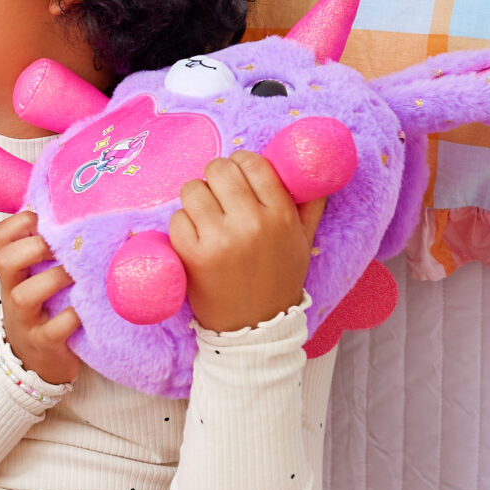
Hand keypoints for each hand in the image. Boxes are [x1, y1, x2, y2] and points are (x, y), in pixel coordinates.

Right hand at [0, 210, 80, 385]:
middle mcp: (12, 292)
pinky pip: (53, 329)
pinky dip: (70, 318)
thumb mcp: (36, 278)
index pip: (0, 237)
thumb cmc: (43, 310)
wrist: (35, 363)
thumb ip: (45, 249)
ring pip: (25, 295)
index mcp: (12, 271)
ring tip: (77, 277)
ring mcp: (25, 319)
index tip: (43, 220)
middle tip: (61, 248)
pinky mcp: (43, 342)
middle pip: (4, 261)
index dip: (19, 222)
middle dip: (34, 248)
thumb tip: (71, 208)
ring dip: (53, 280)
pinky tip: (84, 310)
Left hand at [169, 152, 325, 333]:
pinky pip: (177, 217)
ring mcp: (219, 238)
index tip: (239, 176)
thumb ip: (310, 202)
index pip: (253, 162)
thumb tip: (312, 167)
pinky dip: (183, 225)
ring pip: (193, 189)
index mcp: (281, 215)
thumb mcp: (304, 240)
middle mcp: (250, 223)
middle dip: (216, 178)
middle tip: (220, 195)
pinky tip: (197, 239)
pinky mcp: (191, 254)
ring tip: (207, 217)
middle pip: (219, 169)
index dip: (241, 163)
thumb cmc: (279, 277)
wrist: (255, 327)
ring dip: (197, 199)